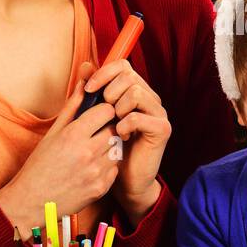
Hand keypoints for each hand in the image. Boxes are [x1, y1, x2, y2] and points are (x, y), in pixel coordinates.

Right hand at [0, 63, 118, 233]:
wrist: (32, 201)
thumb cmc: (40, 164)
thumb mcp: (53, 132)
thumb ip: (73, 106)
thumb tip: (85, 80)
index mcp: (73, 135)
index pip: (107, 110)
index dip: (105, 110)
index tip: (99, 114)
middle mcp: (87, 153)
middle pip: (116, 129)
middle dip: (110, 128)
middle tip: (100, 131)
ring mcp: (95, 172)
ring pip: (118, 148)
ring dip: (110, 147)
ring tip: (95, 149)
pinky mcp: (101, 188)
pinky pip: (115, 168)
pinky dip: (108, 166)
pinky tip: (93, 166)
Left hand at [84, 59, 170, 224]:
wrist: (124, 180)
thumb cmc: (108, 148)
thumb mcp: (95, 117)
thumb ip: (91, 91)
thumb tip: (84, 66)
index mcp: (136, 91)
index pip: (122, 66)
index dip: (104, 73)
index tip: (89, 89)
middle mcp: (150, 98)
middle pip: (129, 76)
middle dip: (109, 93)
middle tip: (104, 113)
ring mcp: (159, 112)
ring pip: (135, 93)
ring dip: (118, 109)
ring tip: (114, 126)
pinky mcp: (162, 129)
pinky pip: (139, 116)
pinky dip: (124, 125)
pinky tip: (121, 136)